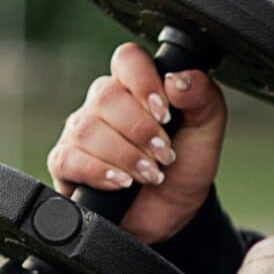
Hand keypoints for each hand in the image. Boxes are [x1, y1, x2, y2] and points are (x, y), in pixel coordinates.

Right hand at [46, 43, 227, 246]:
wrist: (173, 213)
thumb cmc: (185, 165)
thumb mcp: (207, 130)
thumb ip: (202, 98)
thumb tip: (178, 79)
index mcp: (135, 87)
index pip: (127, 59)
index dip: (144, 82)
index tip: (165, 113)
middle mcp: (103, 104)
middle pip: (106, 96)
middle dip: (141, 130)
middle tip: (165, 155)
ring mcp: (81, 132)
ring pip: (88, 129)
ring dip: (126, 155)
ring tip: (151, 175)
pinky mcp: (66, 163)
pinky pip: (69, 158)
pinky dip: (100, 172)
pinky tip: (122, 183)